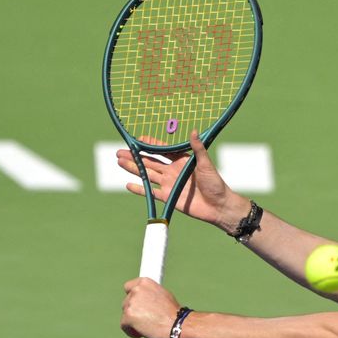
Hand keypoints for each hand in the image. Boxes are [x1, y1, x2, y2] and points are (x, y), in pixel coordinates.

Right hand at [116, 130, 244, 226]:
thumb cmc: (215, 183)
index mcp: (181, 161)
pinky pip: (151, 192)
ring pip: (147, 175)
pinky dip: (140, 189)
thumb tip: (194, 131)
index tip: (138, 138)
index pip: (163, 150)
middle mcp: (173, 171)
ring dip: (134, 168)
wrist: (218, 206)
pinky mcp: (168, 198)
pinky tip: (128, 184)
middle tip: (119, 151)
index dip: (151, 145)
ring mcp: (169, 184)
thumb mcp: (206, 164)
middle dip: (135, 156)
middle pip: (150, 162)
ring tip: (119, 161)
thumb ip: (198, 149)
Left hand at [121, 277, 181, 337]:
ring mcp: (131, 303)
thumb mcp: (163, 295)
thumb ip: (149, 294)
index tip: (136, 304)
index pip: (128, 286)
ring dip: (133, 321)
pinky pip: (124, 326)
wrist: (178, 324)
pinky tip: (142, 334)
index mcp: (145, 283)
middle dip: (134, 311)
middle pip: (126, 302)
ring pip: (125, 314)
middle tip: (147, 319)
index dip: (132, 296)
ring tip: (147, 326)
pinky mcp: (128, 316)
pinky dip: (131, 331)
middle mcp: (136, 290)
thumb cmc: (173, 313)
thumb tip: (141, 299)